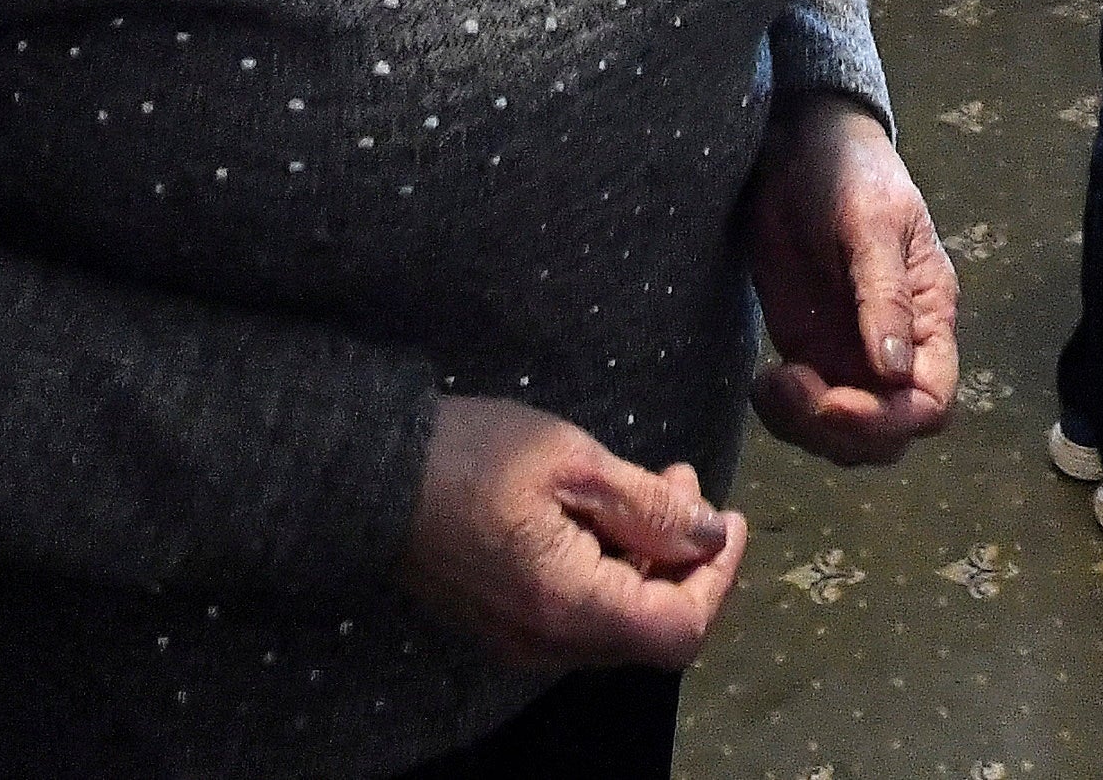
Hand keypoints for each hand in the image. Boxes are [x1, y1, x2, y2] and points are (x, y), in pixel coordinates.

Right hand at [394, 395, 747, 670]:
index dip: (720, 577)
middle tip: (686, 483)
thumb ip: (651, 508)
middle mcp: (549, 645)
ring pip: (619, 621)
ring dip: (651, 559)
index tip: (731, 518)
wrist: (370, 472)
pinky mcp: (505, 623)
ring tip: (654, 485)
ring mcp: (523, 641)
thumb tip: (713, 537)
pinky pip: (583, 613)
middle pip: (651, 629)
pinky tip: (609, 511)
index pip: (678, 628)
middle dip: (687, 560)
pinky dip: (614, 568)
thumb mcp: (576, 463)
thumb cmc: (474, 457)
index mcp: (570, 608)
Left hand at [739, 89, 959, 464]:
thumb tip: (894, 373)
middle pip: (887, 434)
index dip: (889, 420)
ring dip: (806, 429)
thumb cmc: (849, 171)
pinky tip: (761, 383)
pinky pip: (803, 410)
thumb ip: (883, 296)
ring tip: (770, 384)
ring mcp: (848, 354)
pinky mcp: (807, 350)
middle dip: (840, 431)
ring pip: (842, 434)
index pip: (930, 401)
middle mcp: (895, 348)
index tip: (835, 405)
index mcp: (929, 315)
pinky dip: (782, 414)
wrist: (797, 145)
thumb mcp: (872, 224)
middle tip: (791, 387)